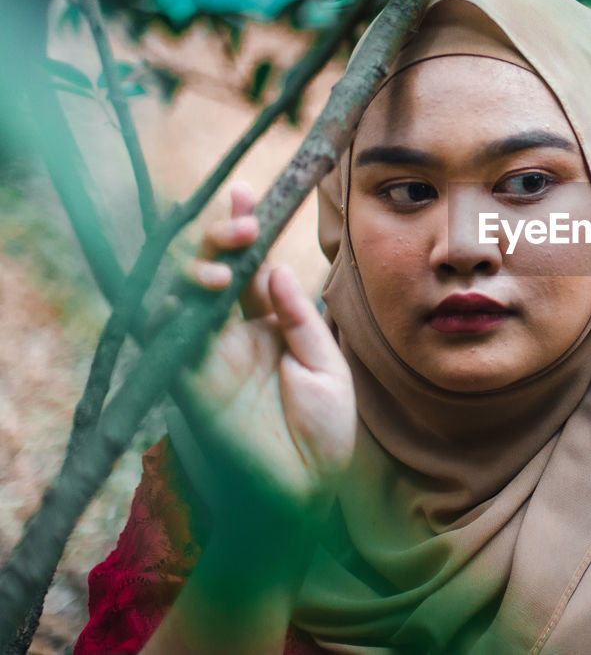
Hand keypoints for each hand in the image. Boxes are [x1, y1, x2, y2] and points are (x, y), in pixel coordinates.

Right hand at [176, 183, 355, 535]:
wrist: (306, 492)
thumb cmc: (322, 433)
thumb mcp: (327, 366)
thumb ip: (301, 318)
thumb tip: (276, 269)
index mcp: (267, 326)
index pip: (248, 267)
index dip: (245, 230)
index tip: (249, 194)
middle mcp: (232, 335)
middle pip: (210, 271)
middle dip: (218, 239)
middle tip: (241, 222)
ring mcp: (206, 356)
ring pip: (181, 296)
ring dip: (194, 270)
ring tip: (222, 264)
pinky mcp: (188, 383)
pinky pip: (168, 339)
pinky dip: (174, 310)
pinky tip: (197, 293)